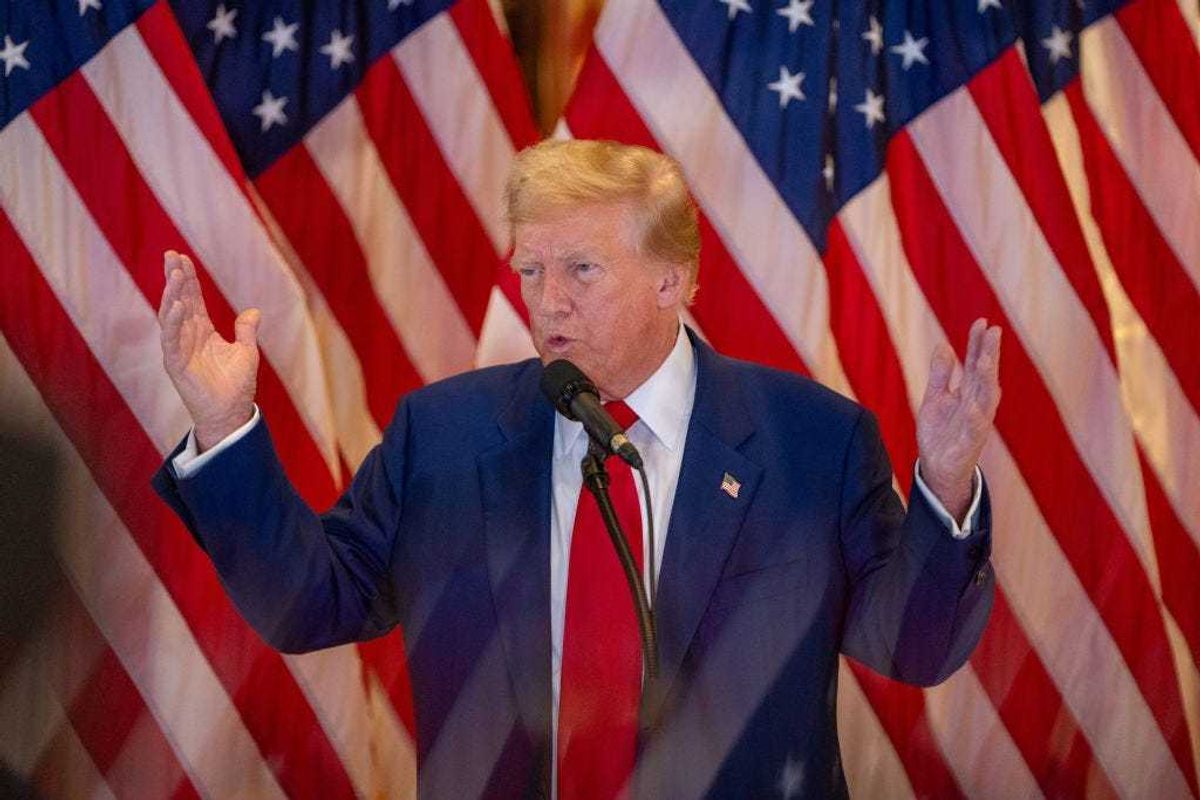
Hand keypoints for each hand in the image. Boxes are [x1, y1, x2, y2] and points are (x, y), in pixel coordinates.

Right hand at [158, 250, 260, 451]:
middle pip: (178, 301)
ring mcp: (179, 349)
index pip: (192, 299)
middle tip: (171, 254)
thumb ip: (246, 331)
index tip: (182, 257)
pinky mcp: (176, 364)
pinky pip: (171, 340)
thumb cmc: (236, 386)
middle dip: (174, 278)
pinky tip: (177, 305)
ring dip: (172, 295)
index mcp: (202, 331)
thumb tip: (254, 312)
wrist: (230, 414)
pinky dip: (174, 323)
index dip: (188, 279)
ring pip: (171, 316)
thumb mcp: (246, 353)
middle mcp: (187, 336)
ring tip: (174, 273)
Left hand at [916, 318, 1001, 520]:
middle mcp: (977, 404)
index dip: (978, 344)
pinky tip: (974, 405)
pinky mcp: (971, 442)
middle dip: (989, 354)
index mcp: (969, 393)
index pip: (976, 363)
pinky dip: (976, 417)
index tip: (982, 322)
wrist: (937, 468)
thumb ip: (941, 374)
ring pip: (985, 398)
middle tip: (993, 331)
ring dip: (987, 379)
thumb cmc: (940, 432)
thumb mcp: (935, 398)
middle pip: (985, 375)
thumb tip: (943, 345)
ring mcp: (977, 423)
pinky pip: (975, 429)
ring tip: (987, 359)